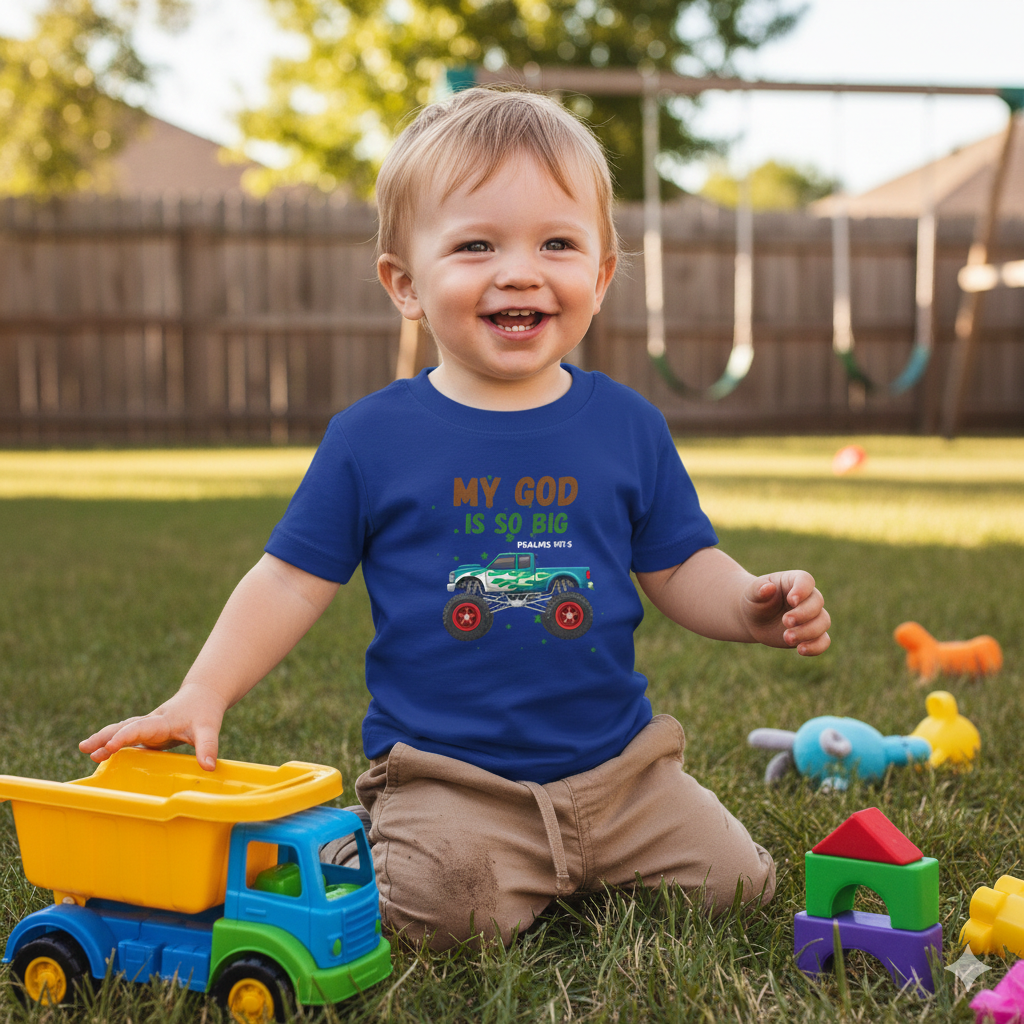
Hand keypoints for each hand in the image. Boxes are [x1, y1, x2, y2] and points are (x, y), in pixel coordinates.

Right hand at [78, 684, 226, 770]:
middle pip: (124, 727)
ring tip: (84, 749)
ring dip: (104, 739)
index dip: (125, 737)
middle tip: (85, 747)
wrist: (202, 696)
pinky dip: (114, 745)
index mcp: (162, 722)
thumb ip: (208, 746)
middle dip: (104, 737)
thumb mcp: (209, 728)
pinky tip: (101, 754)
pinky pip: (128, 738)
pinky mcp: (148, 734)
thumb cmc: (205, 712)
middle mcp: (151, 723)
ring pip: (122, 731)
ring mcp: (148, 728)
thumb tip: (208, 767)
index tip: (109, 747)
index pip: (140, 728)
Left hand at [743, 570, 830, 655]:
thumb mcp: (752, 593)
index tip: (791, 600)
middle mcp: (807, 598)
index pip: (805, 580)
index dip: (802, 590)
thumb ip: (758, 590)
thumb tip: (768, 587)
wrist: (754, 620)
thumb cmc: (755, 601)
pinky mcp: (812, 634)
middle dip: (803, 614)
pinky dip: (816, 647)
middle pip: (817, 602)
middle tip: (785, 621)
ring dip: (808, 632)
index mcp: (793, 581)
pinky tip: (801, 650)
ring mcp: (812, 616)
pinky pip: (823, 641)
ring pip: (823, 622)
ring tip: (787, 638)